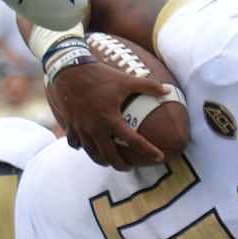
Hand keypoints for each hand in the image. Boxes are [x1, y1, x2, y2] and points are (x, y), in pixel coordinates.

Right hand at [46, 60, 165, 170]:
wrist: (69, 70)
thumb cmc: (100, 75)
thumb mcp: (126, 80)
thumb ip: (148, 86)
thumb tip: (168, 90)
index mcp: (111, 120)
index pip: (134, 141)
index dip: (149, 151)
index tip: (159, 157)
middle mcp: (96, 129)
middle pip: (110, 156)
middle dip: (121, 166)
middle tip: (129, 167)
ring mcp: (81, 129)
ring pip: (92, 153)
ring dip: (103, 160)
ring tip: (109, 161)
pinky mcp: (70, 125)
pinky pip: (75, 143)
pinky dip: (82, 148)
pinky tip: (87, 147)